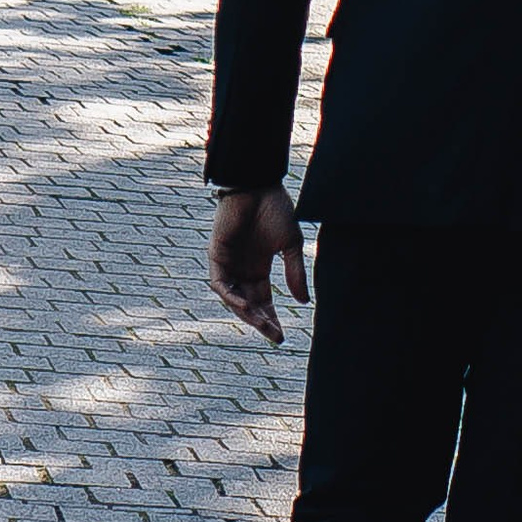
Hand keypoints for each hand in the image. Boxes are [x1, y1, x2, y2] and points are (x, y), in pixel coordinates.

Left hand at [210, 187, 306, 345]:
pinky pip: (220, 284)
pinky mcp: (216, 256)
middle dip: (261, 321)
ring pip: (233, 298)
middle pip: (249, 304)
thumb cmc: (275, 209)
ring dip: (247, 313)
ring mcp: (228, 264)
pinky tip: (246, 306)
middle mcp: (242, 269)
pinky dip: (231, 297)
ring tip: (263, 324)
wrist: (258, 185)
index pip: (263, 301)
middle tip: (275, 335)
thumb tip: (304, 302)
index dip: (271, 318)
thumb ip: (295, 272)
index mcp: (259, 268)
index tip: (281, 336)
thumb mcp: (291, 245)